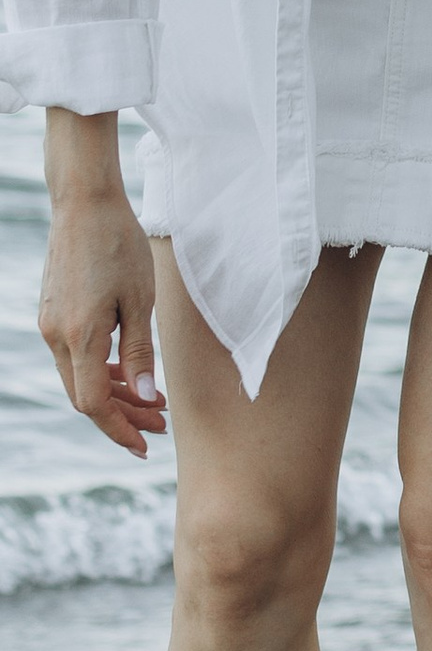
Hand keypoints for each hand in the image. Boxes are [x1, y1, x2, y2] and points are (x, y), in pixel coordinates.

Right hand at [40, 187, 163, 456]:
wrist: (85, 203)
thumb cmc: (119, 245)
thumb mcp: (140, 300)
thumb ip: (141, 352)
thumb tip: (147, 398)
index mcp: (79, 336)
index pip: (93, 404)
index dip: (119, 429)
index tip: (145, 446)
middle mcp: (55, 335)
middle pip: (85, 396)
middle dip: (123, 416)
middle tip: (162, 426)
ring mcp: (50, 324)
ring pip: (80, 377)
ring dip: (116, 394)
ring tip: (155, 404)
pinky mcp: (53, 313)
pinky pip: (75, 356)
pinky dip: (102, 370)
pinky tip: (130, 372)